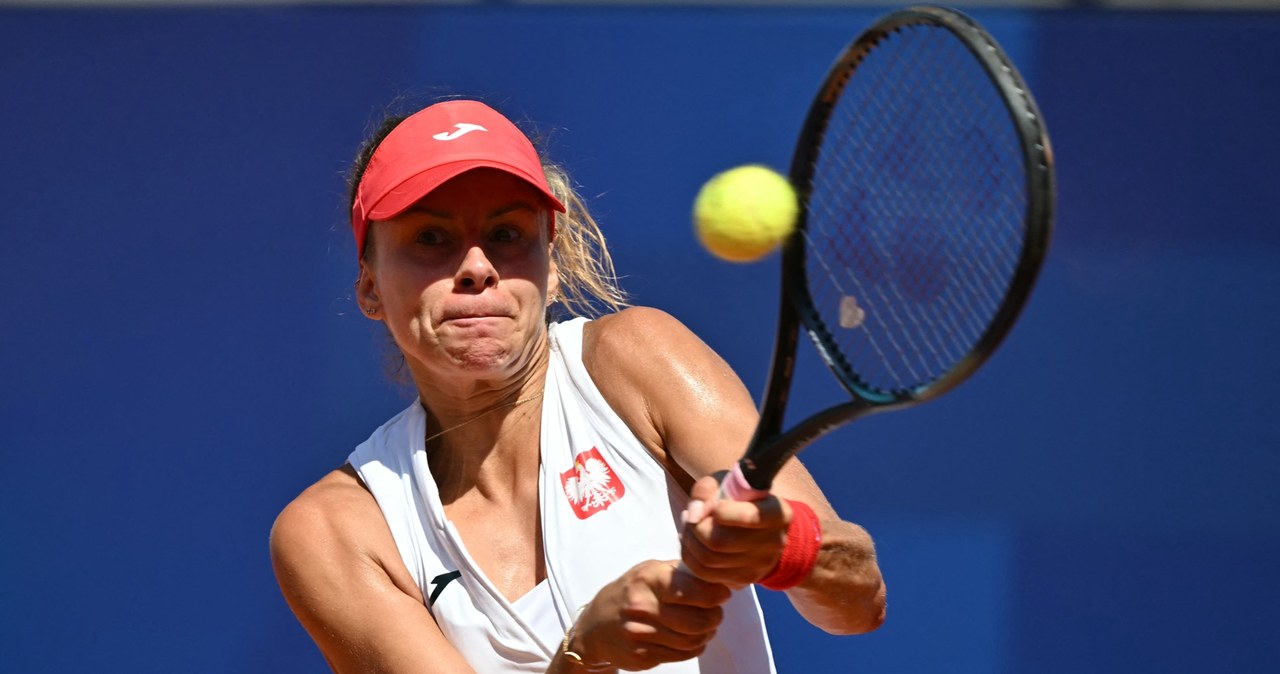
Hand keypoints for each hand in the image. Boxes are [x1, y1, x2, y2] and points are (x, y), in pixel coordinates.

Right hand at [568, 560, 729, 670]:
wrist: (595, 627)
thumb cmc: (628, 593)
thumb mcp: (647, 571)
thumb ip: (678, 571)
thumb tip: (712, 573)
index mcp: (647, 580)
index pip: (692, 590)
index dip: (715, 594)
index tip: (722, 594)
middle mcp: (642, 606)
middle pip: (697, 620)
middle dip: (715, 617)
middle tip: (716, 613)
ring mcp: (641, 633)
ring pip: (692, 640)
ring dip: (707, 634)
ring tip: (707, 626)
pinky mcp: (642, 655)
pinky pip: (681, 654)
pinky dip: (694, 647)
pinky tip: (693, 639)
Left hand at [679, 474, 790, 588]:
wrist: (763, 528)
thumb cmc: (742, 498)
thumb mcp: (728, 482)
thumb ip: (707, 489)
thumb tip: (694, 513)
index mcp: (777, 513)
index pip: (748, 516)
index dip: (721, 511)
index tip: (713, 504)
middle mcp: (773, 542)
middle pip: (720, 542)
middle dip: (696, 527)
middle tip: (691, 515)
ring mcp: (759, 566)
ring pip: (708, 560)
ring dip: (689, 541)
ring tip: (689, 525)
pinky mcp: (744, 580)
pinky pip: (705, 574)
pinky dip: (690, 556)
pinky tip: (692, 541)